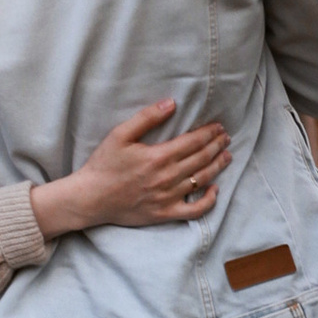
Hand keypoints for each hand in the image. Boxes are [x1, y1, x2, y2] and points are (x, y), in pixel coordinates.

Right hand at [31, 100, 230, 238]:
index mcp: (158, 156)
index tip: (218, 127)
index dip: (209, 133)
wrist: (90, 198)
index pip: (193, 142)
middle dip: (217, 146)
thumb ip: (147, 118)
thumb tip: (171, 103)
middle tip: (226, 138)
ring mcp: (168, 197)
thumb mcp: (120, 134)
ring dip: (218, 166)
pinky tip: (215, 190)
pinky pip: (195, 211)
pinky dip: (209, 201)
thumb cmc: (104, 164)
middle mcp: (168, 177)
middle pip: (202, 159)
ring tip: (227, 156)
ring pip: (202, 180)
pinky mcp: (165, 213)